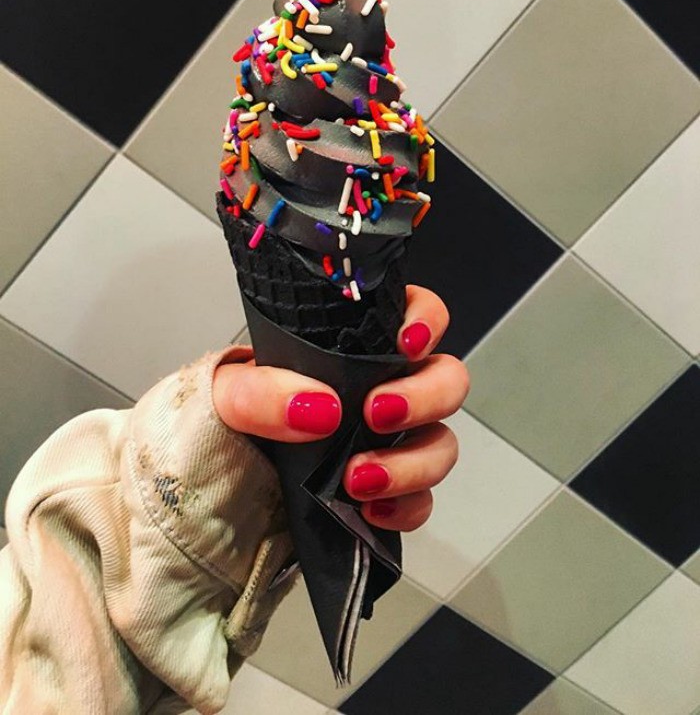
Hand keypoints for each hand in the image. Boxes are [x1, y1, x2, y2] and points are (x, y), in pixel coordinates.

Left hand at [212, 285, 469, 532]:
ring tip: (357, 479)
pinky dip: (404, 506)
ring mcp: (391, 442)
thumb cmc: (227, 425)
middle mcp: (383, 388)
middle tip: (376, 413)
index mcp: (353, 347)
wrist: (216, 494)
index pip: (415, 313)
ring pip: (441, 443)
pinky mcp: (389, 492)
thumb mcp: (225, 395)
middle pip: (447, 379)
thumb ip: (260, 391)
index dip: (426, 320)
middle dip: (425, 397)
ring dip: (412, 462)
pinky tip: (369, 510)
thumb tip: (319, 407)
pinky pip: (421, 500)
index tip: (405, 343)